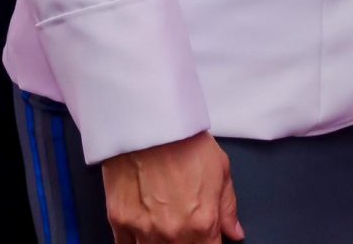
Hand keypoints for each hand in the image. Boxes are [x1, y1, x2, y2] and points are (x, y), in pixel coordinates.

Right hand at [100, 132, 241, 243]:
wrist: (147, 122)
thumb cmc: (183, 140)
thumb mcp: (220, 170)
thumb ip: (228, 208)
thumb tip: (234, 232)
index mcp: (202, 224)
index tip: (208, 237)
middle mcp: (172, 234)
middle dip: (189, 243)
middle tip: (188, 226)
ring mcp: (142, 231)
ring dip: (163, 243)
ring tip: (167, 224)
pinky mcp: (118, 222)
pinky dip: (137, 242)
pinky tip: (145, 231)